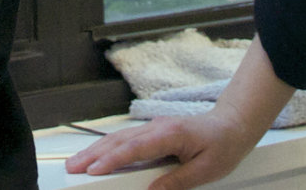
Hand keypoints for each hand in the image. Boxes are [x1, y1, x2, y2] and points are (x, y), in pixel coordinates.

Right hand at [63, 113, 257, 187]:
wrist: (232, 125)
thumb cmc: (223, 145)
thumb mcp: (207, 169)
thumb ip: (178, 181)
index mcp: (170, 134)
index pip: (134, 149)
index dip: (112, 160)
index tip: (94, 170)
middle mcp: (157, 128)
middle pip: (118, 141)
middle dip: (93, 155)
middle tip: (73, 168)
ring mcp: (153, 128)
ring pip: (119, 139)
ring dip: (96, 150)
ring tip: (78, 163)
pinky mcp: (153, 132)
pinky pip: (126, 140)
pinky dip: (108, 148)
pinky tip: (98, 156)